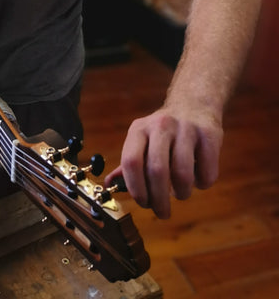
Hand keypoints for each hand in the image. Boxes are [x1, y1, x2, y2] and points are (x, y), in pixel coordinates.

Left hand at [105, 106, 222, 218]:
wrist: (193, 104)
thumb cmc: (163, 132)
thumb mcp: (142, 139)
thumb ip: (129, 162)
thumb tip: (109, 184)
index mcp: (139, 129)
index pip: (131, 161)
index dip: (136, 188)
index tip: (143, 203)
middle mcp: (161, 125)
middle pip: (157, 170)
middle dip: (159, 200)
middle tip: (162, 213)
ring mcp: (186, 128)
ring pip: (182, 174)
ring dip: (182, 193)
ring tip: (181, 193)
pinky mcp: (209, 135)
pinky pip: (206, 172)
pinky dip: (202, 183)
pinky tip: (198, 178)